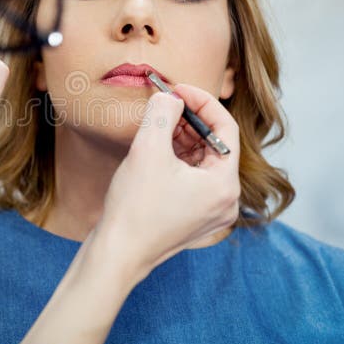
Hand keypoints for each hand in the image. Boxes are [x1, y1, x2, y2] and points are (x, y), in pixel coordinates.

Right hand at [96, 84, 240, 286]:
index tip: (177, 89)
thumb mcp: (148, 149)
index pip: (225, 128)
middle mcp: (224, 200)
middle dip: (190, 120)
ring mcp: (209, 212)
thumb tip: (170, 97)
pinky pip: (192, 178)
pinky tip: (155, 148)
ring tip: (158, 123)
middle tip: (166, 103)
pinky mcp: (192, 217)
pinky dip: (177, 159)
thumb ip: (163, 113)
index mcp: (224, 185)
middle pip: (214, 145)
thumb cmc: (134, 208)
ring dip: (182, 138)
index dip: (202, 102)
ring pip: (202, 161)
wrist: (117, 254)